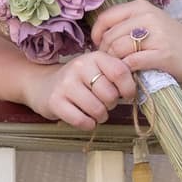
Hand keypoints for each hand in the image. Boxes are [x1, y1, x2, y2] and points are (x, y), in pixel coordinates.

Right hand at [22, 47, 141, 133]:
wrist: (43, 85)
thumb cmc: (79, 80)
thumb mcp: (97, 69)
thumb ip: (116, 74)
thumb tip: (137, 90)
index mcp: (95, 57)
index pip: (120, 72)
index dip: (129, 88)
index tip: (127, 95)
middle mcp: (79, 67)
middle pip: (110, 95)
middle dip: (112, 104)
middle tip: (105, 103)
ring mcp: (66, 84)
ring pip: (97, 110)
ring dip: (100, 116)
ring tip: (95, 111)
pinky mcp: (55, 102)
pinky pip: (82, 121)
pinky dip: (88, 124)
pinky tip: (85, 119)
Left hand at [90, 0, 181, 72]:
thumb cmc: (171, 39)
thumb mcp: (149, 22)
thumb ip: (127, 24)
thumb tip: (99, 36)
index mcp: (141, 7)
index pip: (106, 18)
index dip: (97, 35)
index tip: (99, 46)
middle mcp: (148, 17)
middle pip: (110, 37)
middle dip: (105, 53)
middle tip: (110, 63)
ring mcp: (156, 35)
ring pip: (118, 49)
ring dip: (114, 63)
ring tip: (119, 69)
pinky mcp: (162, 55)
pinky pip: (132, 62)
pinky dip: (126, 70)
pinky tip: (129, 74)